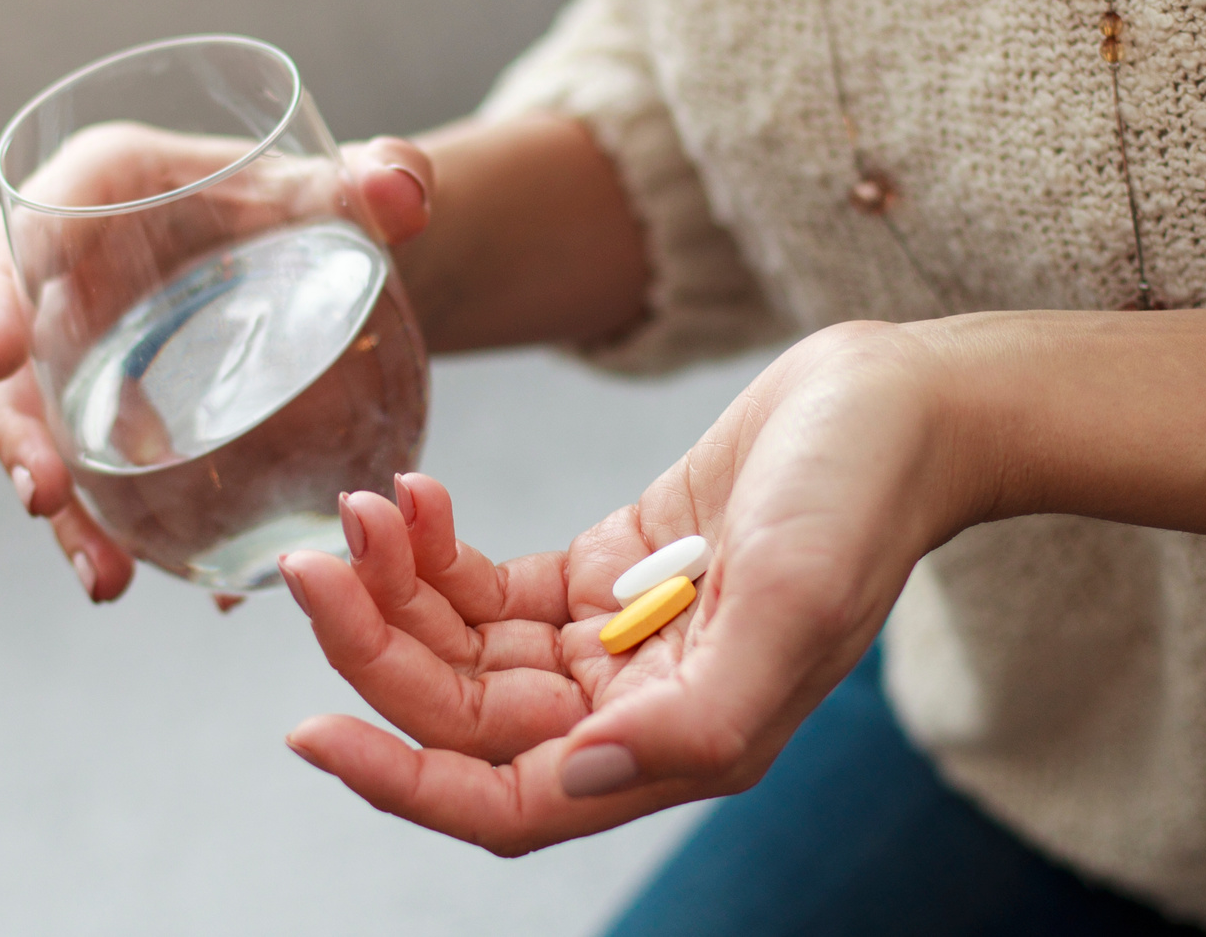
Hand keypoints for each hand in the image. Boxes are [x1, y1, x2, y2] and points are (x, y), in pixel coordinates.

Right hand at [0, 124, 434, 600]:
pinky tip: (161, 583)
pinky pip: (100, 477)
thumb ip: (385, 176)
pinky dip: (123, 532)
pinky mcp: (117, 414)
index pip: (20, 231)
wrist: (324, 257)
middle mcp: (70, 277)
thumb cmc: (313, 200)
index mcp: (100, 192)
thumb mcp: (352, 187)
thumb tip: (403, 194)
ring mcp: (87, 353)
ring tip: (104, 578)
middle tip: (44, 496)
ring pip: (48, 436)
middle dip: (17, 430)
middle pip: (15, 356)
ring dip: (69, 511)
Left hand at [280, 322, 988, 854]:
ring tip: (366, 504)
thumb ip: (696, 715)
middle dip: (377, 643)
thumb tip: (572, 776)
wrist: (895, 405)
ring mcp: (612, 639)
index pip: (504, 800)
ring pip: (462, 647)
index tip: (311, 729)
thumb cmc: (863, 500)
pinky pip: (489, 585)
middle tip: (316, 557)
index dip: (402, 781)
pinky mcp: (603, 571)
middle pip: (461, 714)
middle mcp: (634, 707)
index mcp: (679, 741)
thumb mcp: (794, 603)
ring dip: (397, 585)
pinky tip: (417, 497)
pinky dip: (439, 549)